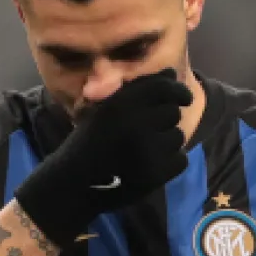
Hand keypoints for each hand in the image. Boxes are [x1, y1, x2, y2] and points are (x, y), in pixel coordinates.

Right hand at [15, 68, 192, 245]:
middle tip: (147, 131)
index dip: (178, 90)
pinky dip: (170, 162)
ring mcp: (147, 151)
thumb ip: (137, 90)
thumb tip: (170, 72)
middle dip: (164, 120)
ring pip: (177, 137)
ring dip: (166, 142)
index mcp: (120, 105)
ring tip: (146, 149)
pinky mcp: (154, 175)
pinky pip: (179, 160)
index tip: (183, 98)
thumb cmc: (88, 142)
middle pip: (172, 113)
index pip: (163, 87)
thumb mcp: (105, 110)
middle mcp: (135, 124)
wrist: (72, 183)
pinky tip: (150, 164)